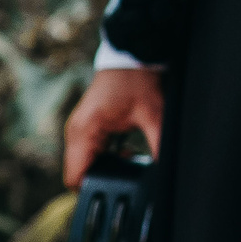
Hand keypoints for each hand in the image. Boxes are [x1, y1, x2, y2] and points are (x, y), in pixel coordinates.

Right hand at [63, 65, 163, 186]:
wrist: (133, 54)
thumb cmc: (138, 80)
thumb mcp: (153, 115)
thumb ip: (158, 145)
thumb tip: (166, 169)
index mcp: (83, 132)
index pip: (75, 178)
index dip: (95, 187)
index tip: (118, 184)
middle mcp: (76, 132)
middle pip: (80, 171)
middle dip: (104, 175)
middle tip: (130, 164)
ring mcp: (80, 128)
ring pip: (86, 162)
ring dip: (107, 164)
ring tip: (130, 154)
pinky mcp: (88, 125)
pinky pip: (91, 150)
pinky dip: (107, 154)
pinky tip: (126, 148)